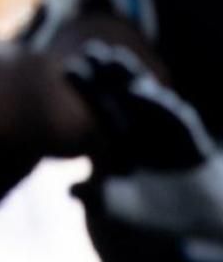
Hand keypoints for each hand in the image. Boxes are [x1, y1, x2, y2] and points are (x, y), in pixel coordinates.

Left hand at [67, 41, 222, 240]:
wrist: (196, 215)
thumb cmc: (154, 207)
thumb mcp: (122, 205)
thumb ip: (99, 198)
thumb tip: (71, 192)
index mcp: (118, 138)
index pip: (97, 106)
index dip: (85, 87)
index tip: (69, 68)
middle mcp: (139, 126)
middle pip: (119, 93)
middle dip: (105, 72)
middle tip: (91, 50)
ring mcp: (165, 128)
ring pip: (146, 96)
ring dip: (132, 77)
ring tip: (115, 59)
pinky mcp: (190, 136)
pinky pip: (177, 117)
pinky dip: (162, 106)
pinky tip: (147, 93)